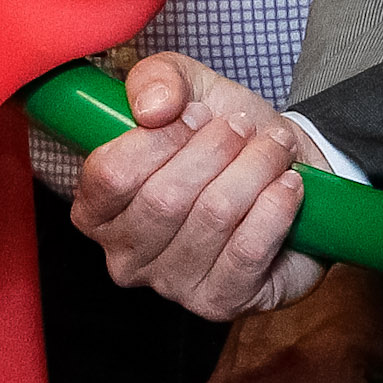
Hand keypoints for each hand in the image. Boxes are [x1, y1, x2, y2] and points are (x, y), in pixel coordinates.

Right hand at [68, 51, 326, 320]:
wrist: (278, 168)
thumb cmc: (217, 131)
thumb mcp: (182, 87)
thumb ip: (156, 79)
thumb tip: (153, 108)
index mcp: (96, 208)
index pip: (110, 176)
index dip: (157, 139)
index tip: (195, 113)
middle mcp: (124, 256)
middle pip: (164, 199)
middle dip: (214, 151)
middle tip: (241, 127)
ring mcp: (172, 286)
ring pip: (213, 218)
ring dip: (253, 171)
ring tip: (272, 149)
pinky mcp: (221, 302)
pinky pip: (248, 251)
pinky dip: (275, 209)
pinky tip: (287, 185)